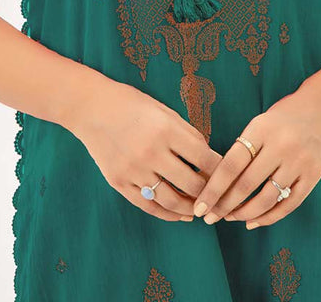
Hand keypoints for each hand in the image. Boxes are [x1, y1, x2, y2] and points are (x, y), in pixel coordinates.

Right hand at [67, 75, 223, 221]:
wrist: (92, 108)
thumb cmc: (133, 105)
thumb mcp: (164, 111)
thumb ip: (186, 134)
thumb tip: (209, 158)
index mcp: (167, 130)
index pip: (204, 157)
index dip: (219, 169)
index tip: (228, 174)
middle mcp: (151, 152)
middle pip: (191, 183)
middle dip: (208, 191)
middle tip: (217, 195)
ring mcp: (133, 170)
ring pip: (170, 200)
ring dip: (189, 208)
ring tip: (199, 209)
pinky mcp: (119, 182)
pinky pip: (147, 205)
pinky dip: (166, 213)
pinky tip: (178, 214)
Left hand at [192, 82, 320, 228]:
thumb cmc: (283, 117)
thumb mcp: (259, 123)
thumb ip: (242, 150)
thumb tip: (216, 186)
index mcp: (262, 128)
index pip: (231, 164)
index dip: (213, 189)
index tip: (200, 207)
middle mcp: (282, 145)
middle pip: (246, 185)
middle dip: (224, 206)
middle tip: (210, 218)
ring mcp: (300, 161)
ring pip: (266, 199)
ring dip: (244, 214)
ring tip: (230, 217)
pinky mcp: (314, 175)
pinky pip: (288, 204)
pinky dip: (268, 217)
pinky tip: (253, 221)